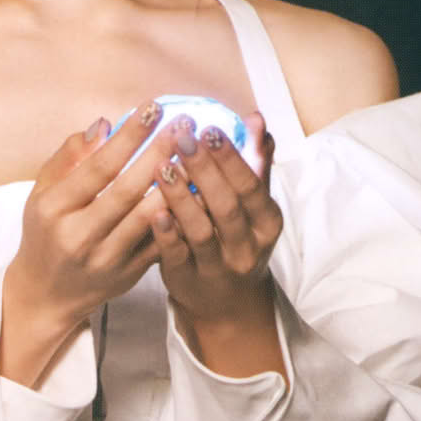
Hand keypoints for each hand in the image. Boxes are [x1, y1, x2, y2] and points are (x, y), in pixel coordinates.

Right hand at [0, 102, 198, 383]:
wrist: (47, 294)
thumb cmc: (46, 231)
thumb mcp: (43, 192)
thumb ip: (69, 156)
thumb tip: (104, 124)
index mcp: (53, 209)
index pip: (97, 167)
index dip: (128, 137)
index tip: (153, 108)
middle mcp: (79, 236)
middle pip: (126, 190)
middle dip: (159, 153)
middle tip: (185, 124)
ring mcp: (106, 259)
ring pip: (148, 217)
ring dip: (176, 183)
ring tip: (196, 153)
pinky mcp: (129, 275)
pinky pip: (160, 241)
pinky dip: (180, 214)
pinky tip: (198, 190)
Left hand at [146, 112, 282, 333]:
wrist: (226, 301)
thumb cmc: (236, 238)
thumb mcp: (253, 205)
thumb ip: (255, 163)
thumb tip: (256, 119)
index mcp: (266, 221)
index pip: (250, 186)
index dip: (231, 158)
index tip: (209, 129)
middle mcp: (247, 246)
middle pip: (227, 206)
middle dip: (205, 170)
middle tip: (182, 137)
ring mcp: (218, 266)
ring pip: (201, 230)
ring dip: (182, 197)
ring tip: (162, 166)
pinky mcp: (188, 279)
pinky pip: (178, 255)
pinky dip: (167, 233)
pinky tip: (153, 210)